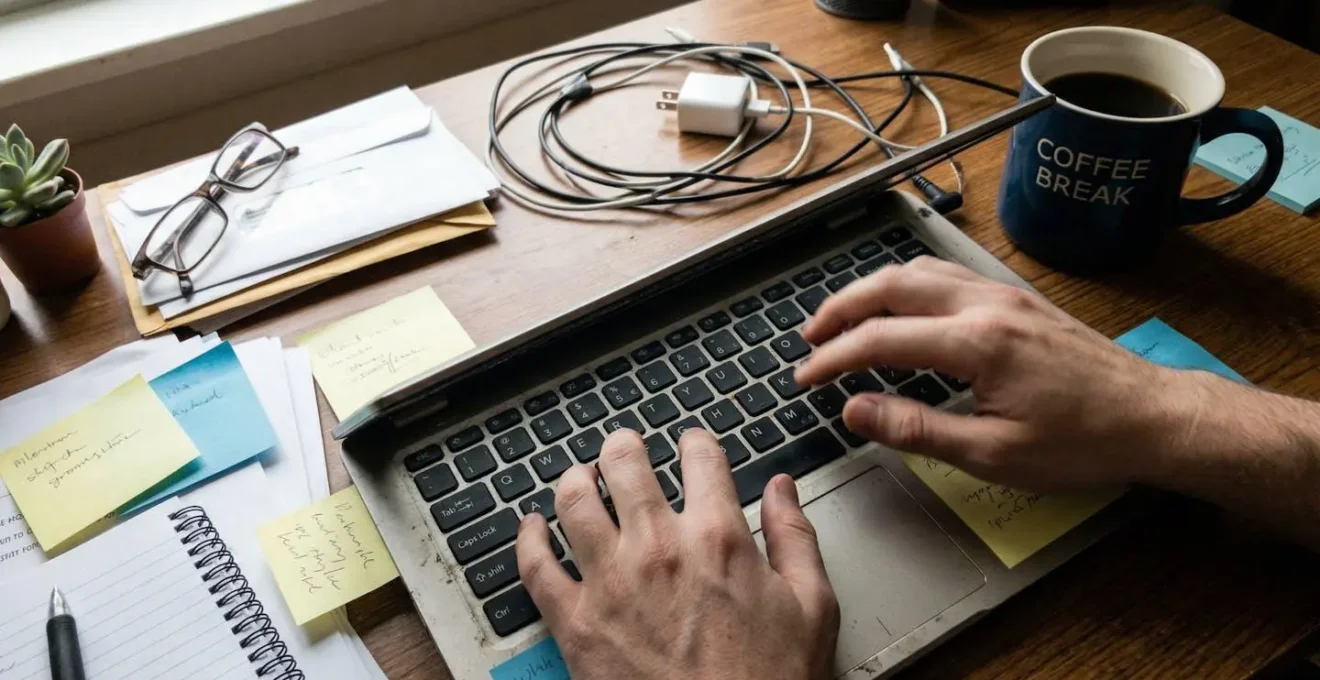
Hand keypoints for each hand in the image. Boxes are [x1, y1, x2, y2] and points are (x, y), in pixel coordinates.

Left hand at [516, 429, 839, 679]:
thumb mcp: (811, 607)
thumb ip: (795, 537)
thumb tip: (781, 489)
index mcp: (718, 538)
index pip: (699, 457)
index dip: (696, 442)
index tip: (692, 446)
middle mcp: (658, 549)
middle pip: (624, 464)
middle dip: (624, 447)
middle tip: (624, 448)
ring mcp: (610, 583)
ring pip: (573, 501)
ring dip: (575, 479)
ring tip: (580, 477)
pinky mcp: (576, 624)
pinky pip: (536, 566)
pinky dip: (528, 538)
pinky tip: (532, 526)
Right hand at [794, 257, 1186, 490]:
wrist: (1152, 416)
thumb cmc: (1081, 441)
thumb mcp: (993, 454)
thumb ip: (917, 429)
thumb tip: (857, 411)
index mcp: (977, 343)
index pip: (880, 339)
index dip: (833, 358)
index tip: (805, 377)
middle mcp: (986, 305)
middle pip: (891, 286)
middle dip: (840, 309)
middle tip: (809, 338)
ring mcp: (1003, 295)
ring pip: (918, 271)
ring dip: (871, 290)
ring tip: (842, 319)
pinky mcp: (1016, 299)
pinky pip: (946, 275)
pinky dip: (906, 285)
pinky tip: (899, 306)